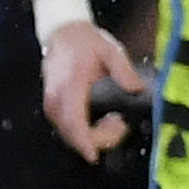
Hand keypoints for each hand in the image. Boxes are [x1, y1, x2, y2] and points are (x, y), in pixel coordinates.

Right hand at [40, 11, 151, 164]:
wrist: (63, 32)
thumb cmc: (87, 42)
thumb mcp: (111, 51)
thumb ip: (124, 70)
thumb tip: (136, 89)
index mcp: (69, 86)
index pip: (73, 122)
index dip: (84, 141)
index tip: (95, 155)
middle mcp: (56, 99)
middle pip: (71, 134)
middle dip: (98, 140)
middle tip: (120, 124)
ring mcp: (51, 104)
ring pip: (68, 134)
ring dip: (92, 137)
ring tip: (115, 121)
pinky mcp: (53, 107)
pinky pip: (67, 128)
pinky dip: (85, 132)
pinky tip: (102, 122)